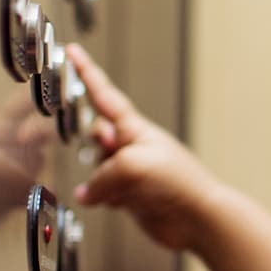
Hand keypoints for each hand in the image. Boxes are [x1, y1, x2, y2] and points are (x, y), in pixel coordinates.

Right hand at [67, 44, 223, 250]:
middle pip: (96, 136)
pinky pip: (103, 193)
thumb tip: (87, 193)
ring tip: (122, 189)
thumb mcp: (130, 166)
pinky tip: (121, 203)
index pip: (104, 94)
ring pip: (96, 169)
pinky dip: (105, 199)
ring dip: (100, 181)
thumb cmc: (178, 182)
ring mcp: (131, 171)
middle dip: (94, 147)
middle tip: (106, 155)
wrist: (199, 218)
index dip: (86, 72)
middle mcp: (132, 146)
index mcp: (135, 128)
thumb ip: (100, 176)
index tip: (72, 52)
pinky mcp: (131, 195)